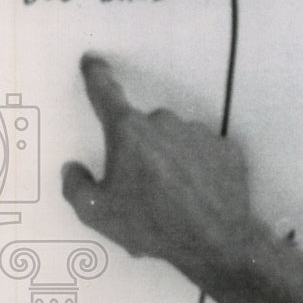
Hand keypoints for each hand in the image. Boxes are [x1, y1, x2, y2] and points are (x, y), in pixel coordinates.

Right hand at [63, 54, 260, 275]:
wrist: (215, 242)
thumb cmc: (152, 225)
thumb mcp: (96, 213)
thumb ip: (76, 186)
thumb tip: (74, 168)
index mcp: (129, 132)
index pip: (106, 94)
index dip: (97, 76)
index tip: (94, 61)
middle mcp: (166, 123)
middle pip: (144, 128)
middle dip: (141, 151)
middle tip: (144, 189)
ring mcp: (200, 134)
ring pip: (176, 140)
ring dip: (171, 160)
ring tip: (174, 198)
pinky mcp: (227, 149)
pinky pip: (205, 153)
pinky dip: (200, 169)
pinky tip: (199, 195)